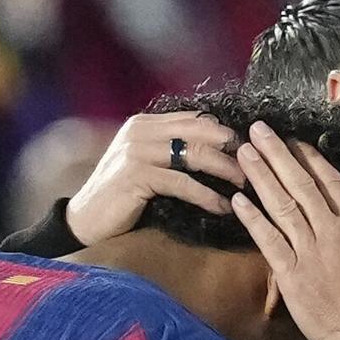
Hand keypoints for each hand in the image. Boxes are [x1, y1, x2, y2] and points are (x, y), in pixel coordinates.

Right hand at [66, 112, 243, 245]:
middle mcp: (141, 131)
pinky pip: (182, 183)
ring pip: (194, 154)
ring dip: (225, 170)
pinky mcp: (137, 176)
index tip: (248, 148)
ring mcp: (137, 151)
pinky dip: (206, 196)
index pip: (194, 119)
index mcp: (145, 124)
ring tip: (245, 185)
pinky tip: (222, 207)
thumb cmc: (120, 197)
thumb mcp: (145, 165)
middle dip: (231, 148)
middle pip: (199, 132)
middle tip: (255, 165)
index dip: (223, 131)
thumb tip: (212, 152)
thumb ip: (170, 151)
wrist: (84, 221)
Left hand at [231, 121, 339, 339]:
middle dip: (277, 155)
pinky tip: (237, 200)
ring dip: (261, 176)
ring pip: (282, 205)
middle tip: (257, 131)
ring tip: (243, 153)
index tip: (294, 140)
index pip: (330, 182)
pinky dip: (253, 219)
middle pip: (300, 185)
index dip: (309, 158)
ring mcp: (309, 250)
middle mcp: (330, 230)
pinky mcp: (292, 273)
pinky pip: (269, 241)